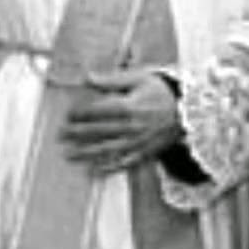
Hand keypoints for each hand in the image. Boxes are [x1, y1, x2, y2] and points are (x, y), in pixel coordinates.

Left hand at [60, 69, 180, 174]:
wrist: (189, 111)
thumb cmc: (161, 90)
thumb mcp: (139, 77)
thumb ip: (112, 79)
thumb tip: (87, 77)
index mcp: (129, 106)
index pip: (97, 111)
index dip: (79, 113)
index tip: (66, 114)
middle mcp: (131, 127)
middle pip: (98, 132)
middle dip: (76, 134)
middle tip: (59, 136)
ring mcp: (137, 143)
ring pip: (106, 150)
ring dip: (85, 154)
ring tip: (68, 155)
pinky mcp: (143, 153)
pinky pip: (122, 163)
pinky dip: (107, 168)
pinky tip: (92, 170)